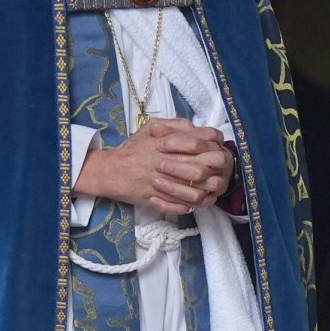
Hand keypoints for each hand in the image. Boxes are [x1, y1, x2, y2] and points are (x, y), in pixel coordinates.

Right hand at [77, 118, 233, 217]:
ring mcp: (165, 182)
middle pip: (206, 165)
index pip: (204, 140)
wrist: (111, 171)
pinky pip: (184, 206)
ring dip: (207, 188)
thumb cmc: (132, 149)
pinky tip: (197, 199)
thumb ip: (175, 124)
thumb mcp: (151, 127)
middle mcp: (170, 162)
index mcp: (170, 142)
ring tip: (210, 186)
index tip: (218, 147)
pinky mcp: (160, 199)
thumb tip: (196, 127)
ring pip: (198, 189)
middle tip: (219, 168)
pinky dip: (194, 204)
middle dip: (217, 167)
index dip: (216, 144)